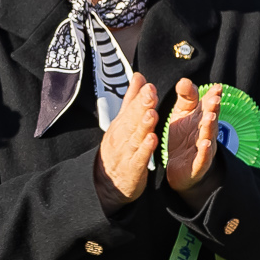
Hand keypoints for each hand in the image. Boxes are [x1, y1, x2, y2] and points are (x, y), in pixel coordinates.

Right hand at [92, 72, 158, 208]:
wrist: (107, 183)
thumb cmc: (118, 148)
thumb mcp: (123, 122)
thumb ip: (132, 100)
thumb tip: (139, 76)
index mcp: (121, 125)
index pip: (131, 108)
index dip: (140, 98)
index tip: (149, 86)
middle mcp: (122, 137)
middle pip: (132, 120)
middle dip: (141, 107)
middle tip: (151, 93)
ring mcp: (126, 153)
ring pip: (135, 137)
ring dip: (143, 126)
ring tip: (152, 114)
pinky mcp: (132, 169)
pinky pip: (139, 158)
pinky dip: (145, 150)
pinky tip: (152, 140)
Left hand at [162, 78, 221, 199]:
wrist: (180, 169)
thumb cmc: (184, 138)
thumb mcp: (182, 115)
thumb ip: (185, 98)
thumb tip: (185, 80)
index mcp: (201, 120)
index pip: (209, 107)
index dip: (213, 97)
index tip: (217, 87)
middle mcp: (205, 133)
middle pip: (210, 120)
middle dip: (213, 110)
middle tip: (214, 99)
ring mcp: (203, 150)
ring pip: (208, 137)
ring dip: (210, 127)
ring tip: (210, 117)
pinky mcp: (197, 165)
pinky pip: (202, 158)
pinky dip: (205, 152)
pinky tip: (205, 144)